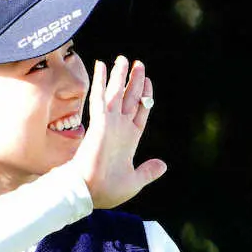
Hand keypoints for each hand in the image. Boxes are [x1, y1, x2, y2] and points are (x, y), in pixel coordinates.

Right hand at [72, 56, 166, 208]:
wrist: (88, 192)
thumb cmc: (108, 190)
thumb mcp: (135, 181)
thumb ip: (149, 171)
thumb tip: (163, 165)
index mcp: (129, 139)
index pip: (140, 111)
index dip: (144, 96)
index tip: (147, 82)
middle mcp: (120, 128)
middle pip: (130, 98)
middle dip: (135, 81)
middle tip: (139, 64)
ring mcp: (109, 123)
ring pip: (117, 93)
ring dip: (120, 75)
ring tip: (123, 58)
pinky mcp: (99, 122)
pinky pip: (101, 97)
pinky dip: (102, 81)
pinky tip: (101, 65)